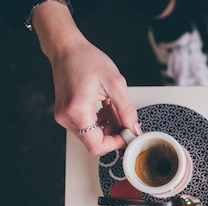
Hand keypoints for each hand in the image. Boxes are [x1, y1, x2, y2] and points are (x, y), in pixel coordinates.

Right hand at [49, 39, 139, 154]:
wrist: (67, 48)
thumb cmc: (86, 59)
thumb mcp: (115, 83)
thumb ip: (127, 110)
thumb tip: (134, 129)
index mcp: (76, 110)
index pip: (97, 146)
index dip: (116, 144)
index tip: (129, 135)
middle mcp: (66, 117)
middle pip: (95, 141)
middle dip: (114, 132)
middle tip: (124, 117)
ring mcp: (65, 116)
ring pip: (93, 135)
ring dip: (109, 125)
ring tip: (113, 105)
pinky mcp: (67, 114)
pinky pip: (88, 127)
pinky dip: (102, 121)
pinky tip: (106, 106)